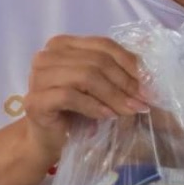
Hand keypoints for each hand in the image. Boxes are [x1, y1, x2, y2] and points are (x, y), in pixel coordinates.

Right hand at [20, 35, 146, 167]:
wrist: (49, 140)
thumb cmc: (76, 112)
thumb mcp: (99, 86)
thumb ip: (115, 73)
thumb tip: (148, 76)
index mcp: (63, 45)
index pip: (103, 45)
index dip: (129, 63)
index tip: (148, 84)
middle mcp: (47, 55)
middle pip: (96, 61)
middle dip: (124, 82)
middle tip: (142, 101)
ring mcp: (38, 76)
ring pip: (85, 76)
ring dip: (113, 95)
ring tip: (129, 110)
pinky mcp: (35, 100)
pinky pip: (70, 96)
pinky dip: (93, 106)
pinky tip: (107, 115)